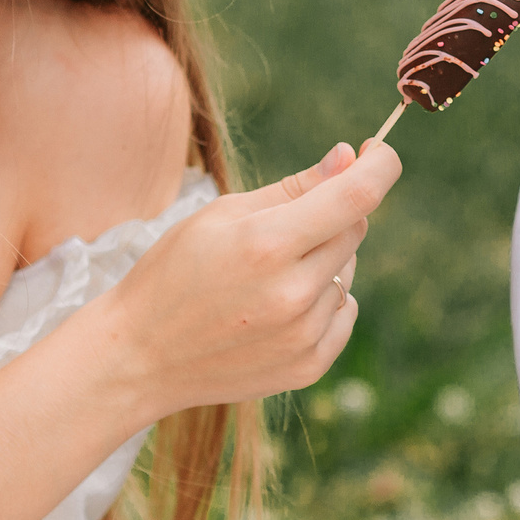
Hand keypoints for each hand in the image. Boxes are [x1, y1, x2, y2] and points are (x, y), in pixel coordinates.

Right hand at [95, 140, 402, 421]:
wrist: (139, 356)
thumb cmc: (174, 272)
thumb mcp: (222, 214)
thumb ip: (295, 187)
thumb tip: (349, 157)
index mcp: (267, 244)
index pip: (358, 195)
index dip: (380, 166)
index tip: (378, 152)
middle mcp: (293, 293)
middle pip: (354, 230)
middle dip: (334, 215)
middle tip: (285, 226)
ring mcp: (303, 335)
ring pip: (348, 273)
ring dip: (324, 263)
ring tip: (265, 278)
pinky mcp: (308, 367)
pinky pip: (345, 313)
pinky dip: (324, 303)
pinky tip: (276, 309)